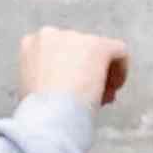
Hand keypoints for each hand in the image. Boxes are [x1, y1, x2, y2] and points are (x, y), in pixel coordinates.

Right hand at [12, 25, 129, 110]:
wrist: (49, 116)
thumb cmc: (38, 114)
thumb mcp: (32, 92)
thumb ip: (48, 80)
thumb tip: (68, 87)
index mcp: (31, 44)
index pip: (57, 53)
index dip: (68, 73)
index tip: (73, 93)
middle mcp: (50, 35)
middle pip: (78, 51)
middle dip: (86, 73)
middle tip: (91, 98)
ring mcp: (75, 38)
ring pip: (98, 52)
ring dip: (101, 74)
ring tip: (101, 99)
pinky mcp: (98, 46)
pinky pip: (119, 51)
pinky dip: (121, 70)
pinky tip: (115, 90)